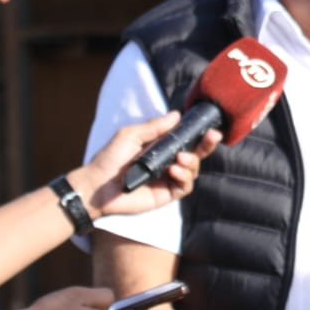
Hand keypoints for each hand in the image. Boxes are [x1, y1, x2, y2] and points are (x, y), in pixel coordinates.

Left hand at [74, 111, 221, 218]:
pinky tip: (174, 172)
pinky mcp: (166, 195)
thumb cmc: (109, 159)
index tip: (209, 126)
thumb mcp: (130, 135)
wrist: (96, 187)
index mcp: (160, 147)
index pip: (185, 139)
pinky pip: (185, 186)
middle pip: (195, 154)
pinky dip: (184, 177)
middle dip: (206, 145)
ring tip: (180, 159)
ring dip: (192, 162)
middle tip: (213, 136)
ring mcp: (167, 179)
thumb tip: (177, 115)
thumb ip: (154, 127)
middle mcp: (167, 162)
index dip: (199, 134)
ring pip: (193, 170)